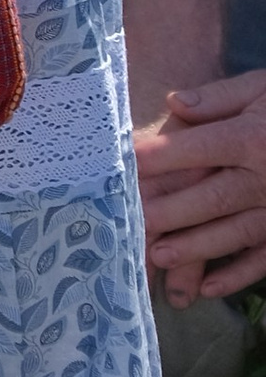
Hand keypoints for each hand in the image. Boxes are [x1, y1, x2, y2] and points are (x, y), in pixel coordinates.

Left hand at [137, 70, 265, 301]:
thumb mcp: (263, 88)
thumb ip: (219, 98)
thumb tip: (173, 102)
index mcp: (253, 137)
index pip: (198, 147)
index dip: (160, 156)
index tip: (124, 166)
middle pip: (213, 198)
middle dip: (171, 213)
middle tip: (133, 225)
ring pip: (236, 232)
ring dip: (198, 248)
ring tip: (160, 257)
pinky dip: (240, 274)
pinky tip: (209, 288)